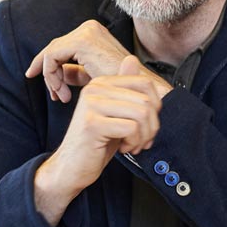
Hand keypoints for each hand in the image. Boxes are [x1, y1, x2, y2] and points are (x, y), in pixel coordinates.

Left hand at [25, 21, 149, 102]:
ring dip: (52, 79)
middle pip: (55, 48)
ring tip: (61, 97)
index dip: (51, 68)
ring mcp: (86, 32)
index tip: (53, 91)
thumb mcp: (92, 76)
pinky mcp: (82, 41)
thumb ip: (75, 72)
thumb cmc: (120, 85)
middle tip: (55, 96)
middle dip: (50, 74)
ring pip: (51, 53)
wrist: (136, 90)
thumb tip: (59, 72)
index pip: (62, 46)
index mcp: (93, 32)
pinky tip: (61, 91)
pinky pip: (52, 56)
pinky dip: (51, 76)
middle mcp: (89, 27)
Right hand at [34, 56, 162, 225]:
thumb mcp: (117, 114)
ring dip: (144, 136)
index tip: (146, 125)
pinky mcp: (92, 123)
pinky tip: (124, 148)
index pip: (145, 83)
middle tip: (141, 140)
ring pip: (141, 114)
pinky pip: (131, 128)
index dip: (155, 108)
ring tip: (133, 145)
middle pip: (146, 100)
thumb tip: (131, 59)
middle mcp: (94, 88)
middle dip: (151, 126)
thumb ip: (126, 90)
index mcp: (101, 83)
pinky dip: (134, 142)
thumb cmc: (97, 142)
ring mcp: (91, 104)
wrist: (72, 168)